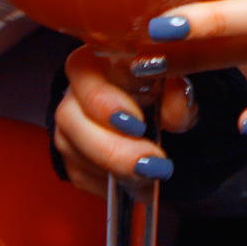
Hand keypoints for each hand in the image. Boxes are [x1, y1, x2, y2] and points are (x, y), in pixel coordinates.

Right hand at [53, 46, 198, 198]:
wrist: (156, 112)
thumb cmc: (162, 90)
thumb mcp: (177, 87)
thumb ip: (177, 96)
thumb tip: (174, 116)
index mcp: (98, 60)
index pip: (83, 71)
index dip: (104, 100)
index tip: (137, 125)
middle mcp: (74, 90)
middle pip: (71, 118)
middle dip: (111, 147)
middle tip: (150, 164)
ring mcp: (68, 124)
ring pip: (72, 150)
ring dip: (112, 169)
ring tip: (150, 178)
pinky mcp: (71, 154)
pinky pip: (79, 173)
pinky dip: (108, 184)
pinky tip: (136, 186)